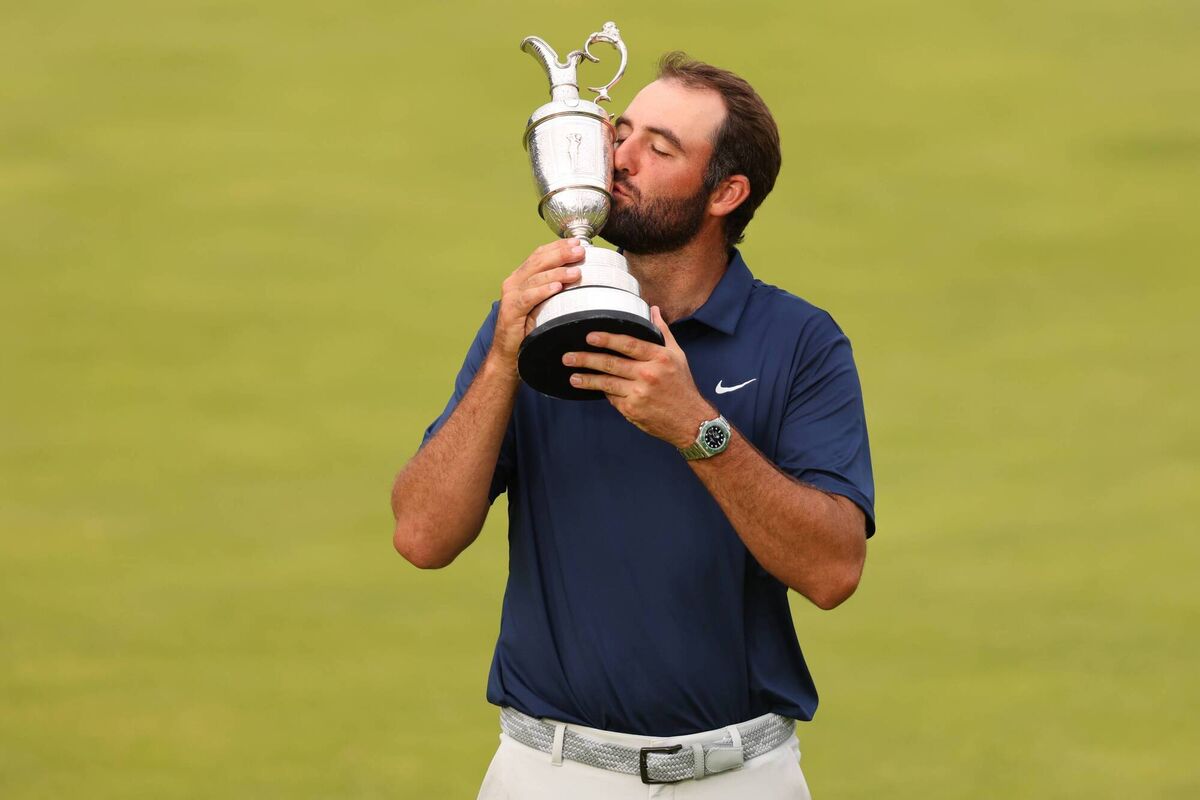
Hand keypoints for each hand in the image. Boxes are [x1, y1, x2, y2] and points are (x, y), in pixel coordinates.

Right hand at [490, 240, 584, 372]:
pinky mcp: (510, 311)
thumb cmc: (528, 329)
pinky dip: (543, 291)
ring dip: (557, 273)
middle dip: (561, 255)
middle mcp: (514, 282)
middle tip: (580, 252)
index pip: (540, 255)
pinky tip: (557, 288)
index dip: (558, 246)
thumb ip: (554, 289)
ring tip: (575, 272)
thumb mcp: (544, 304)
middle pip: (539, 262)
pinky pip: (528, 298)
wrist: (509, 353)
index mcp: (522, 277)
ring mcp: (511, 295)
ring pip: (535, 278)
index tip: (577, 243)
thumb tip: (580, 276)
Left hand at [563, 306, 715, 447]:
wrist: (691, 420)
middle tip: (568, 356)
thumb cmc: (682, 385)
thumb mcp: (677, 356)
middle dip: (586, 359)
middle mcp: (648, 374)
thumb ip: (663, 332)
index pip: (628, 344)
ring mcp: (639, 393)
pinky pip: (612, 398)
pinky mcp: (632, 409)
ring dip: (586, 379)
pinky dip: (603, 392)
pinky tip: (592, 388)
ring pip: (606, 383)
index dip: (607, 339)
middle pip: (611, 363)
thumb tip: (653, 310)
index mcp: (659, 358)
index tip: (590, 336)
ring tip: (572, 376)